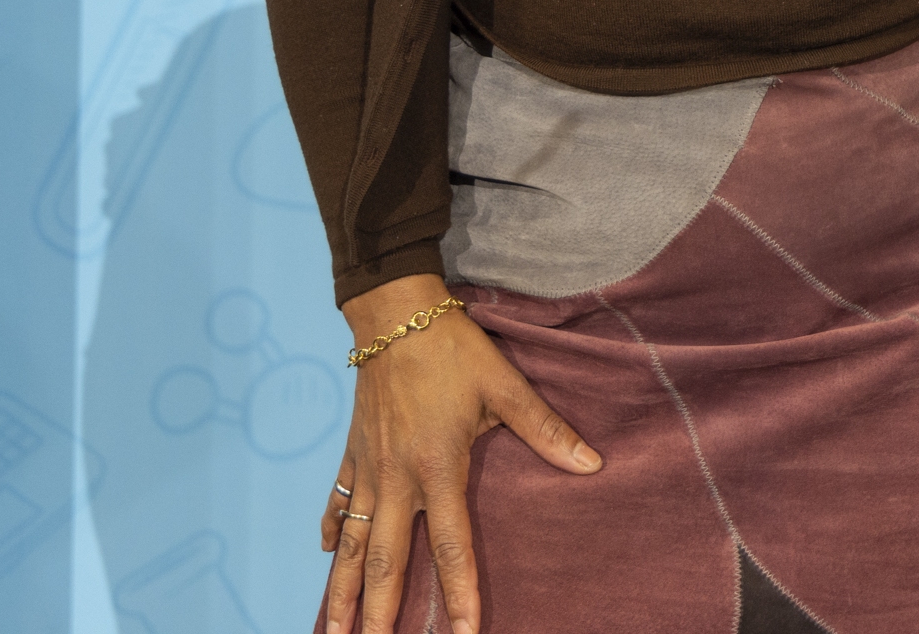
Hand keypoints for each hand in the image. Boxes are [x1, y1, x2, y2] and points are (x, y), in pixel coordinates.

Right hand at [321, 274, 601, 633]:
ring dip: (342, 590)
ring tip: (335, 631)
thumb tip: (592, 463)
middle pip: (385, 560)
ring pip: (349, 544)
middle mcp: (397, 479)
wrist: (395, 316)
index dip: (460, 592)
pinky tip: (326, 557)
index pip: (451, 544)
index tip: (464, 633)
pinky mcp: (352, 454)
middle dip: (380, 612)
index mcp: (438, 468)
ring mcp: (368, 469)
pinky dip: (330, 532)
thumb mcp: (504, 386)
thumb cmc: (455, 350)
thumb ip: (545, 429)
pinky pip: (337, 503)